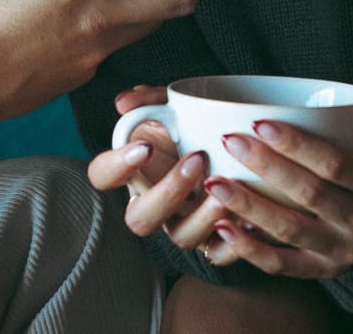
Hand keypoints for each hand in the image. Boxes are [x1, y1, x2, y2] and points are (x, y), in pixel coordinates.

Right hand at [86, 87, 235, 258]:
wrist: (236, 148)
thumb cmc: (193, 125)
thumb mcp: (172, 106)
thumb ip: (149, 100)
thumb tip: (122, 102)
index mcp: (133, 172)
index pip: (102, 176)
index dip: (116, 166)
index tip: (145, 147)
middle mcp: (153, 204)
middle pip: (139, 219)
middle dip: (167, 192)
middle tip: (197, 159)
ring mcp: (183, 224)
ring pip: (181, 237)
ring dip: (203, 218)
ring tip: (227, 193)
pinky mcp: (215, 239)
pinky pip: (219, 253)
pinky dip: (235, 242)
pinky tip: (250, 219)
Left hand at [199, 87, 352, 278]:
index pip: (336, 166)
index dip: (298, 146)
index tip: (260, 122)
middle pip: (309, 196)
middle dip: (266, 167)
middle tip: (229, 140)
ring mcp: (340, 253)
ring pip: (290, 231)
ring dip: (249, 207)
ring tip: (214, 183)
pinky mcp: (319, 272)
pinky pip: (281, 265)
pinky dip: (250, 250)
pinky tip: (221, 228)